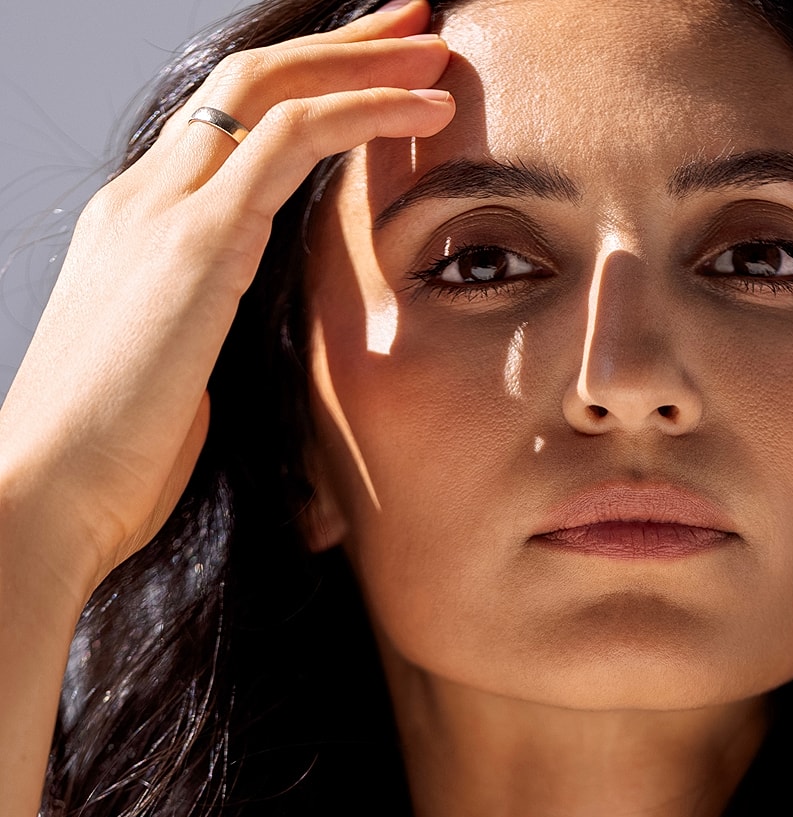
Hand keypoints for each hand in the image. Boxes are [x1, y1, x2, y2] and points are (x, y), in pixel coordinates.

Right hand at [0, 0, 453, 605]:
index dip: (302, 92)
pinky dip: (365, 111)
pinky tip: (426, 109)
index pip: (224, 129)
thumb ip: (206, 346)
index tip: (370, 78)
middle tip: (413, 25)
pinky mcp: (196, 243)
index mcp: (137, 231)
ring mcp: (164, 213)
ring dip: (364, 63)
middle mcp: (143, 201)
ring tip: (438, 50)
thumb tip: (233, 367)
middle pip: (249, 86)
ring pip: (274, 91)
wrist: (52, 492)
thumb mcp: (173, 385)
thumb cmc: (112, 464)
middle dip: (340, 49)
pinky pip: (292, 141)